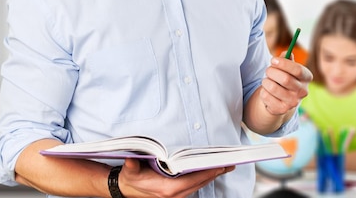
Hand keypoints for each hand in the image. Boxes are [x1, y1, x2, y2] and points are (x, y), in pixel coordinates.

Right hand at [118, 159, 234, 197]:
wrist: (125, 190)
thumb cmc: (130, 179)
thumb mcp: (130, 171)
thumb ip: (132, 166)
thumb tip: (130, 161)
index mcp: (167, 189)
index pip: (193, 180)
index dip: (208, 172)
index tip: (220, 166)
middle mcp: (175, 195)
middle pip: (200, 183)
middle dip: (215, 173)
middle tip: (230, 163)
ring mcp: (176, 196)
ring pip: (199, 185)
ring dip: (212, 176)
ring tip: (226, 166)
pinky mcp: (176, 194)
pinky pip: (194, 186)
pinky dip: (204, 178)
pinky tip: (211, 171)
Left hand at [259, 56, 311, 115]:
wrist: (281, 99)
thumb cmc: (284, 77)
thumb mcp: (287, 67)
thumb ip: (286, 59)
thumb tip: (286, 53)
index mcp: (307, 77)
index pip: (298, 70)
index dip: (283, 64)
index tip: (272, 60)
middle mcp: (303, 91)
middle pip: (285, 79)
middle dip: (272, 72)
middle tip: (268, 70)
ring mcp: (293, 102)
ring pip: (273, 88)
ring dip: (266, 81)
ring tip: (266, 81)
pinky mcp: (282, 110)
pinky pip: (266, 97)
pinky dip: (263, 91)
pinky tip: (267, 91)